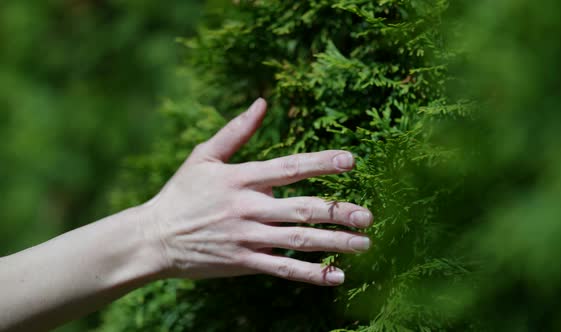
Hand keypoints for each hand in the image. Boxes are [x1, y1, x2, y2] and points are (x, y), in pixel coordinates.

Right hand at [141, 98, 372, 285]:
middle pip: (301, 209)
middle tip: (369, 215)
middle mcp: (248, 208)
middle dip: (338, 211)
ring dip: (334, 243)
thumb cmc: (181, 193)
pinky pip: (283, 269)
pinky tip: (337, 275)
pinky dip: (311, 273)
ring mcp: (247, 238)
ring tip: (364, 243)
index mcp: (240, 178)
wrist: (155, 238)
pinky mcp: (244, 263)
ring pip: (298, 241)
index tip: (351, 160)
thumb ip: (236, 131)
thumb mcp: (203, 156)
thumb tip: (262, 102)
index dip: (320, 163)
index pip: (288, 168)